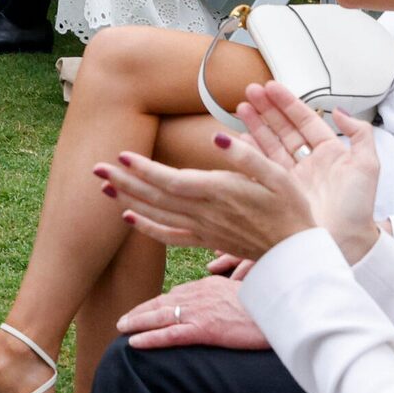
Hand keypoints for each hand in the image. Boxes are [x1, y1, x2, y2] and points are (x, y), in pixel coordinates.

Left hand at [100, 85, 383, 260]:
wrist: (297, 254)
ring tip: (104, 186)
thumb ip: (247, 156)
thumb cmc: (293, 210)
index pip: (171, 181)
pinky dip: (146, 228)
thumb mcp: (278, 176)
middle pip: (156, 196)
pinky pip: (169, 236)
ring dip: (128, 200)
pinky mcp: (206, 240)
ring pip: (157, 214)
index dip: (144, 169)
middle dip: (124, 181)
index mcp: (220, 193)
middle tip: (96, 167)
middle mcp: (205, 212)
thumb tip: (219, 137)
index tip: (121, 156)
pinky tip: (128, 218)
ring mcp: (203, 229)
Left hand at [117, 275, 268, 351]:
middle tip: (124, 319)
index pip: (177, 293)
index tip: (145, 308)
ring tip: (121, 327)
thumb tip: (220, 306)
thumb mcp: (244, 294)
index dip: (158, 302)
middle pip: (162, 301)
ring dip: (137, 322)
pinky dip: (149, 338)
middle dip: (141, 310)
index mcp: (209, 284)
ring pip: (160, 316)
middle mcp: (200, 294)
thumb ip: (226, 296)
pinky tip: (134, 343)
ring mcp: (200, 311)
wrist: (283, 313)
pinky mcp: (204, 329)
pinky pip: (170, 335)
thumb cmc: (269, 307)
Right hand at [227, 85, 386, 258]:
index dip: (287, 103)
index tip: (271, 87)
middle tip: (249, 92)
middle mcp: (308, 162)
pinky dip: (247, 151)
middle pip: (283, 129)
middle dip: (266, 109)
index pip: (305, 120)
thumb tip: (340, 111)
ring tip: (241, 108)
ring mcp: (291, 177)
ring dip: (254, 125)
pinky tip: (238, 139)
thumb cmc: (358, 207)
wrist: (345, 241)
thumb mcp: (367, 165)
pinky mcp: (278, 191)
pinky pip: (259, 166)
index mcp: (329, 152)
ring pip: (269, 144)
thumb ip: (359, 134)